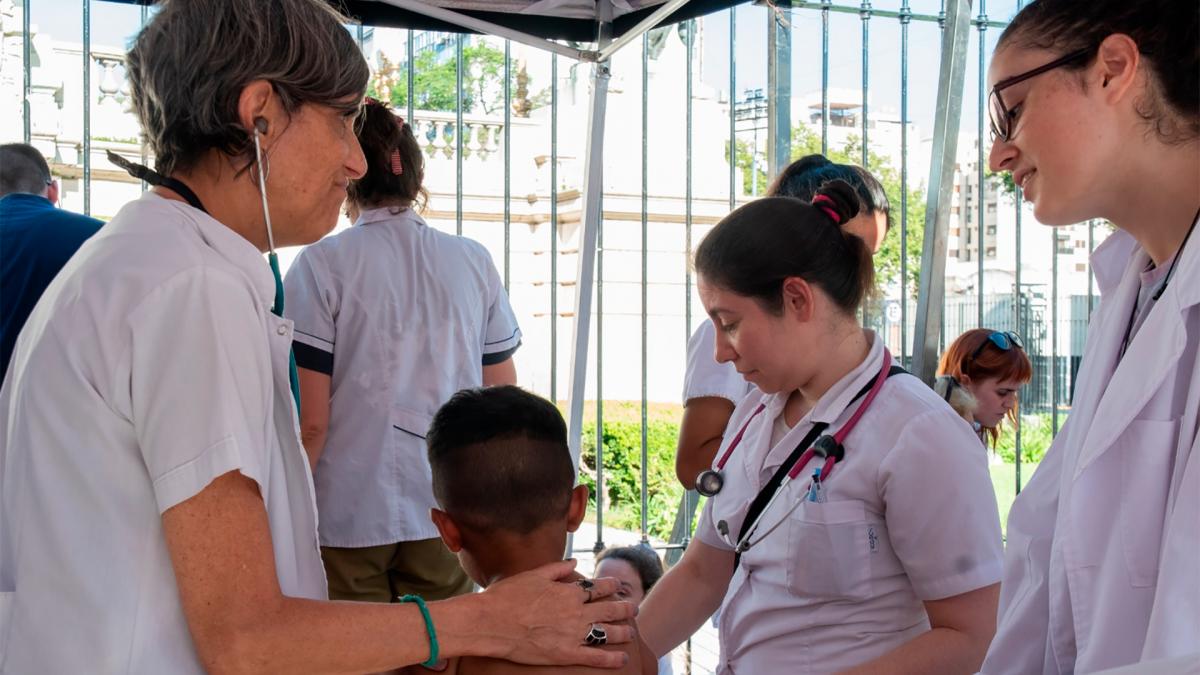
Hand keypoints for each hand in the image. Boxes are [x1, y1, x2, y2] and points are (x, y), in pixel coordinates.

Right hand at [481, 559, 636, 667]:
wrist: (490, 622)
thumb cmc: (507, 597)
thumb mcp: (533, 575)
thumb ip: (557, 568)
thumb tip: (574, 562)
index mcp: (568, 591)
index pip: (598, 587)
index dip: (612, 586)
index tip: (619, 586)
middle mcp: (575, 612)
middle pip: (609, 609)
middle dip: (624, 608)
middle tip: (633, 608)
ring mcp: (572, 634)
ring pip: (608, 632)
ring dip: (623, 632)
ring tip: (631, 633)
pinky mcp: (565, 654)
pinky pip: (595, 657)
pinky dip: (612, 658)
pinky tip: (622, 658)